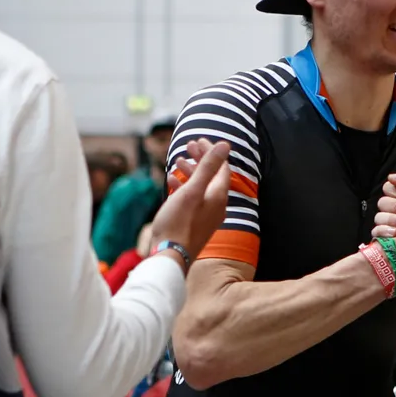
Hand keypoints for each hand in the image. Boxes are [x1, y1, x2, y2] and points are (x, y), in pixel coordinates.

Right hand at [149, 139, 231, 268]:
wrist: (170, 256)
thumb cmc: (178, 223)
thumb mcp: (192, 190)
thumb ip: (208, 167)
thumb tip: (225, 145)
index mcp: (218, 196)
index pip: (221, 168)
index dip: (212, 152)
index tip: (198, 140)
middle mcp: (216, 206)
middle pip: (212, 176)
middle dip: (201, 159)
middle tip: (188, 146)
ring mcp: (206, 216)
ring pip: (201, 187)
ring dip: (191, 171)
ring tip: (178, 160)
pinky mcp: (195, 223)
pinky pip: (193, 199)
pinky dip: (184, 187)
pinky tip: (172, 182)